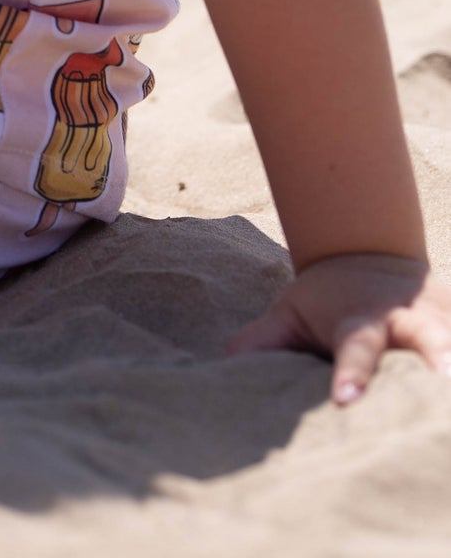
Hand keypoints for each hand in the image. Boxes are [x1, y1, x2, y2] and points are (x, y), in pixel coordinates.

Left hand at [227, 252, 450, 404]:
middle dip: (441, 359)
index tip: (345, 403)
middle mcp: (411, 318)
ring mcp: (446, 318)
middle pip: (429, 338)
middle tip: (446, 383)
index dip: (351, 375)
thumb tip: (225, 368)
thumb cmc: (325, 299)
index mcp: (363, 320)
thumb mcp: (291, 312)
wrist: (372, 250)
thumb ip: (263, 341)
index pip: (356, 349)